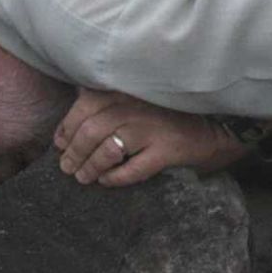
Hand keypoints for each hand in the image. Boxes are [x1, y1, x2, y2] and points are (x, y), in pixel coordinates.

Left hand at [53, 92, 234, 188]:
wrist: (211, 125)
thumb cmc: (165, 112)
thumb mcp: (134, 97)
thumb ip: (105, 102)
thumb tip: (66, 126)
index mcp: (124, 90)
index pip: (84, 107)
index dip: (66, 128)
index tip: (60, 143)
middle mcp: (135, 107)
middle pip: (91, 131)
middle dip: (73, 152)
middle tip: (67, 167)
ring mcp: (151, 129)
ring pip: (108, 151)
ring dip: (90, 167)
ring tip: (83, 177)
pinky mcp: (166, 151)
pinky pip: (133, 169)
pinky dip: (115, 178)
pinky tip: (107, 181)